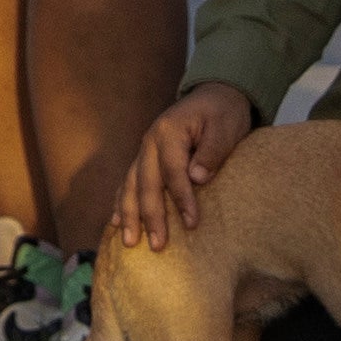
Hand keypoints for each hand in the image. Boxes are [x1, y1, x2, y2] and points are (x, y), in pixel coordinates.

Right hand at [118, 83, 255, 253]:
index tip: (192, 224)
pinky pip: (128, 183)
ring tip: (129, 243)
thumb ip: (212, 150)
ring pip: (130, 185)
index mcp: (169, 131)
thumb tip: (198, 178)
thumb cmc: (222, 113)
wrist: (214, 95)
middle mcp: (150, 141)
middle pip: (146, 182)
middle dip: (150, 216)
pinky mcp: (145, 159)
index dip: (181, 198)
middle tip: (157, 245)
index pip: (173, 171)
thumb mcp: (225, 127)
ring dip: (129, 215)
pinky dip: (121, 203)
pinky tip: (116, 223)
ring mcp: (144, 150)